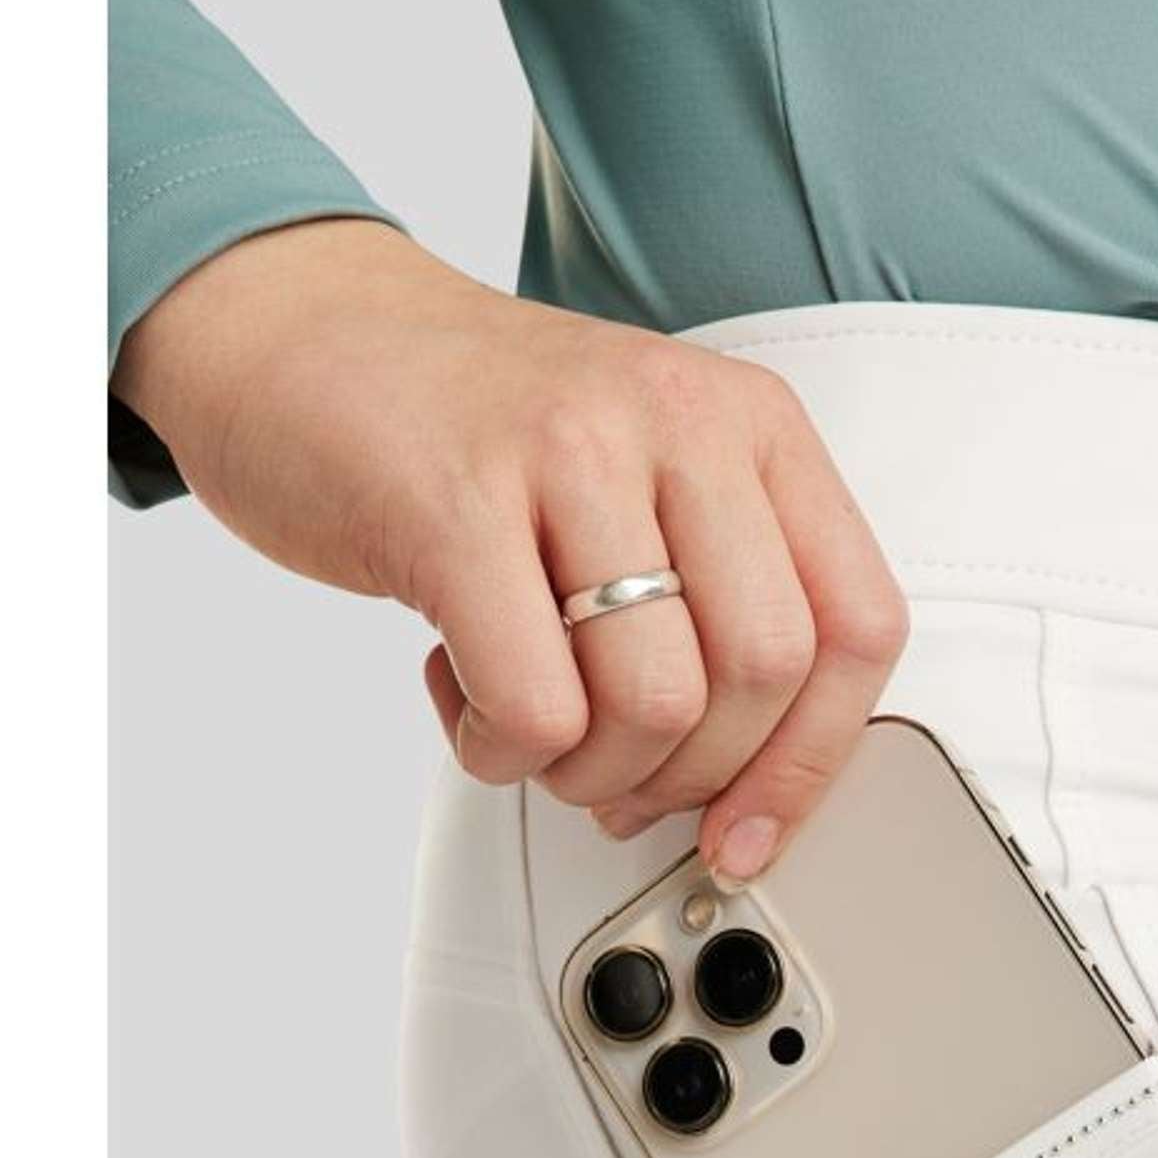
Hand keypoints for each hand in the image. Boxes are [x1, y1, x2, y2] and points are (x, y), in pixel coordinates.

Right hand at [111, 218, 908, 879]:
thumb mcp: (647, 486)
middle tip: (613, 773)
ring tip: (531, 726)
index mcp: (750, 425)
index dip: (810, 761)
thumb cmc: (475, 437)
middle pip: (763, 675)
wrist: (298, 328)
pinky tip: (468, 699)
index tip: (748, 829)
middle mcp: (679, 419)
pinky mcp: (456, 502)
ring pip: (657, 703)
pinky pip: (537, 706)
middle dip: (688, 774)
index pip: (858, 628)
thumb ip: (722, 609)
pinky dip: (503, 750)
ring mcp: (569, 449)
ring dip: (589, 770)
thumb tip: (755, 796)